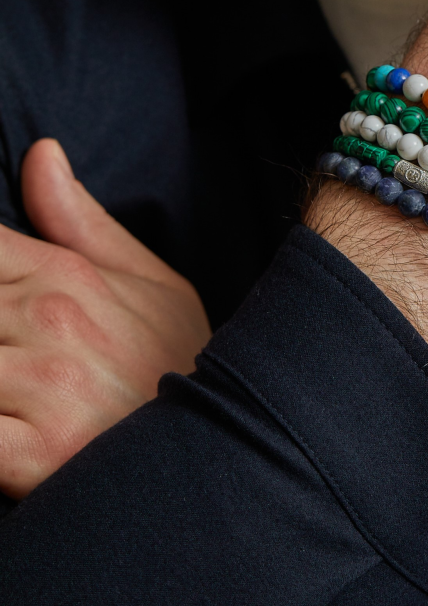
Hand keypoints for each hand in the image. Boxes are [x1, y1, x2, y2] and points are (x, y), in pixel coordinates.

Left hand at [0, 139, 210, 498]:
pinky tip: (3, 418)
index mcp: (64, 274)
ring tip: (8, 376)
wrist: (227, 445)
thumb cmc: (179, 362)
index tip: (1, 303)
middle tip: (8, 339)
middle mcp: (48, 317)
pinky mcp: (30, 453)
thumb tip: (41, 152)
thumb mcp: (152, 284)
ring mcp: (40, 383)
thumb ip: (79, 221)